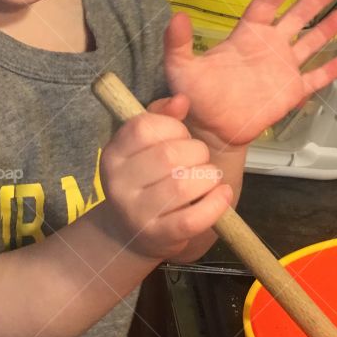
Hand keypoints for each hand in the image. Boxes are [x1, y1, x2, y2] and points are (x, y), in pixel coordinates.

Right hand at [99, 94, 232, 260]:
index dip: (173, 127)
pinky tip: (222, 194)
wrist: (131, 233)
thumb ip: (162, 118)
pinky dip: (215, 204)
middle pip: (169, 155)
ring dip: (208, 177)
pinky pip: (192, 219)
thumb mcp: (146, 147)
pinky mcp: (158, 235)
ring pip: (182, 185)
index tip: (181, 136)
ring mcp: (136, 213)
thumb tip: (182, 101)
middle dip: (197, 153)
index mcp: (114, 154)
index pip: (144, 128)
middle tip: (200, 160)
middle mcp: (118, 183)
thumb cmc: (147, 180)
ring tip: (209, 177)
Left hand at [163, 0, 336, 146]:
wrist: (211, 128)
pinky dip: (328, 71)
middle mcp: (269, 47)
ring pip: (310, 43)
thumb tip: (177, 16)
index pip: (267, 4)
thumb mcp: (181, 67)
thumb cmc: (196, 95)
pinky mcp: (291, 92)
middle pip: (296, 17)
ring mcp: (283, 69)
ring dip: (326, 29)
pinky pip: (314, 79)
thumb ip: (179, 43)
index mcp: (248, 36)